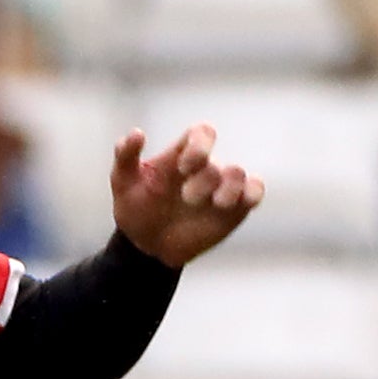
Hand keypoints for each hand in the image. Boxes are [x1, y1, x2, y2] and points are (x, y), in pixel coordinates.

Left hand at [110, 124, 262, 267]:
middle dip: (204, 180)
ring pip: (239, 174)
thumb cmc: (136, 208)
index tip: (183, 166)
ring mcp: (222, 187)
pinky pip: (254, 191)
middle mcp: (206, 167)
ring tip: (216, 204)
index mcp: (183, 155)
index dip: (199, 145)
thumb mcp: (122, 182)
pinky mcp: (235, 208)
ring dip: (228, 188)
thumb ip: (125, 156)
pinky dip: (254, 192)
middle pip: (217, 162)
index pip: (203, 133)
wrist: (148, 245)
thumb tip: (136, 132)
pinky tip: (243, 201)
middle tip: (186, 198)